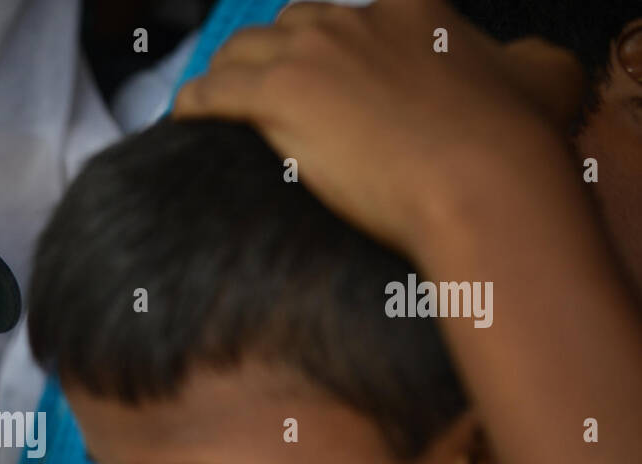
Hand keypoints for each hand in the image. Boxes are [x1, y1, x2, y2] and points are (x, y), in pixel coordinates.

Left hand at [171, 0, 583, 258]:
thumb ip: (523, 60)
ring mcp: (314, 52)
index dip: (330, 49)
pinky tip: (185, 118)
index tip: (324, 81)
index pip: (352, 16)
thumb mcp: (540, 79)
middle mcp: (358, 18)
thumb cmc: (514, 144)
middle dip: (273, 58)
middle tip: (264, 96)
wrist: (482, 183)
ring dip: (227, 76)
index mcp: (413, 10)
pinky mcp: (279, 93)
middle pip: (290, 26)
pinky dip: (195, 102)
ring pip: (242, 51)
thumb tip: (519, 60)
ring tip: (215, 107)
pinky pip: (213, 90)